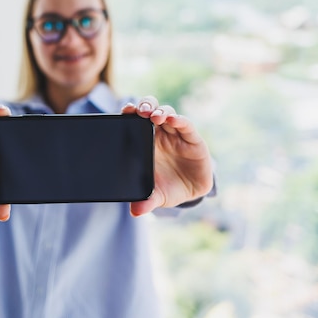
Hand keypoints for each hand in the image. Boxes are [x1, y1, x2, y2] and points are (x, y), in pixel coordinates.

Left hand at [122, 96, 213, 216]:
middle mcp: (160, 133)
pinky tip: (173, 119)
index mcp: (146, 141)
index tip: (125, 111)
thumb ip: (146, 201)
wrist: (192, 193)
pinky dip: (179, 120)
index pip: (136, 121)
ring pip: (167, 113)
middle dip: (144, 106)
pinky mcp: (192, 138)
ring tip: (154, 116)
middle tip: (138, 111)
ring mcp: (176, 134)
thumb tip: (135, 212)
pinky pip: (185, 125)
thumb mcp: (156, 196)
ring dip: (160, 111)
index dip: (130, 113)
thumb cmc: (169, 188)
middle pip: (150, 110)